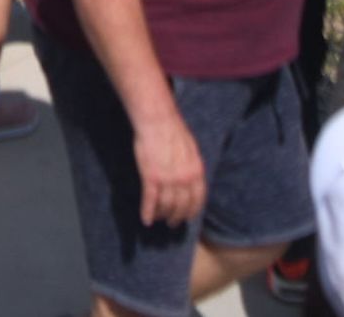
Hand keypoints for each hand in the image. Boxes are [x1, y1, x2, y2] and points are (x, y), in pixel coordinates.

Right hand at [130, 98, 208, 228]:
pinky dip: (148, 212)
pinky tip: (146, 219)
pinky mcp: (151, 178)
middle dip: (177, 217)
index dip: (192, 211)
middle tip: (172, 223)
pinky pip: (150, 201)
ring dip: (162, 215)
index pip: (198, 200)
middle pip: (182, 206)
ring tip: (158, 219)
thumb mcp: (191, 149)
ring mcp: (168, 180)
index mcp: (197, 171)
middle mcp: (184, 179)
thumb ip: (192, 166)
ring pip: (166, 206)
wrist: (157, 120)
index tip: (187, 217)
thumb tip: (192, 178)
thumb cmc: (173, 130)